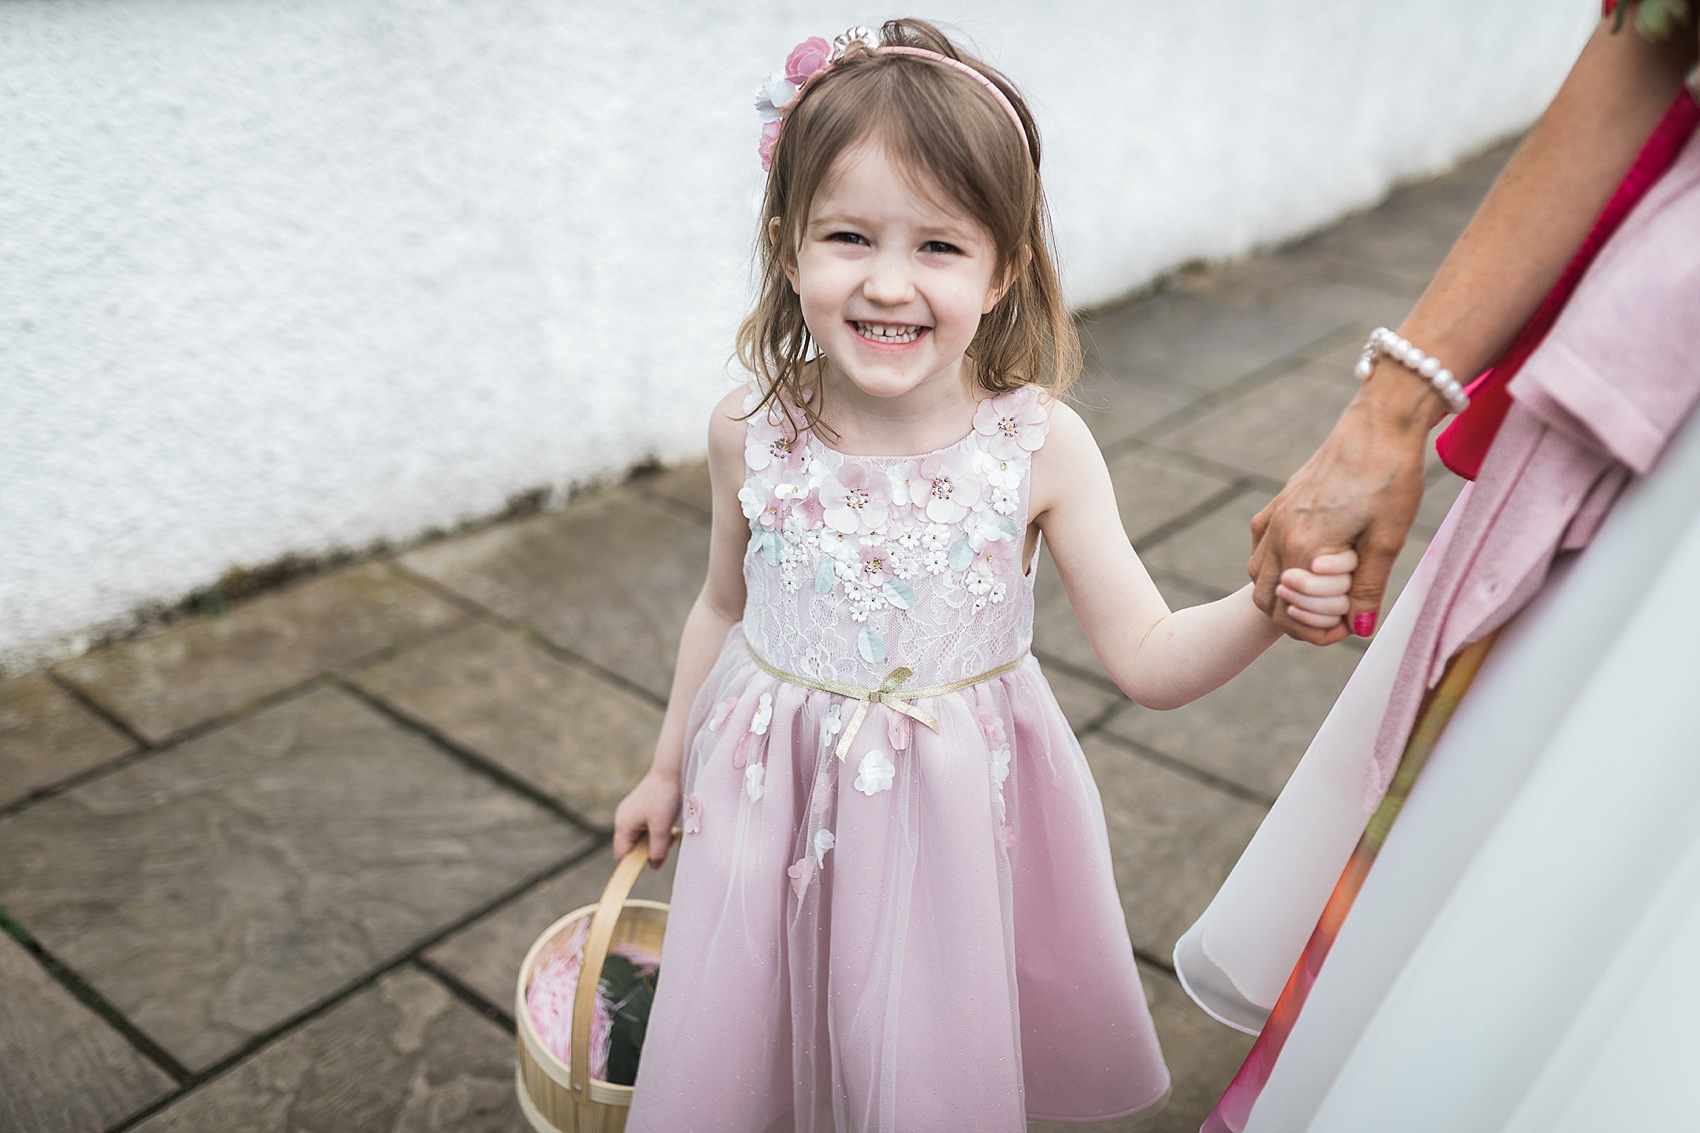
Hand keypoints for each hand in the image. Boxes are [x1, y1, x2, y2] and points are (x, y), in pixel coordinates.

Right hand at [612, 768, 681, 868]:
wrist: (671, 770)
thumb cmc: (664, 797)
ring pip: (641, 838)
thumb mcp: (662, 828)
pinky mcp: (642, 808)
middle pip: (632, 847)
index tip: (650, 866)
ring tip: (670, 833)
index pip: (621, 855)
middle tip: (666, 844)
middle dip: (648, 851)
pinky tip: (670, 825)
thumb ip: (657, 850)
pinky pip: (647, 828)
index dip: (632, 865)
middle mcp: (624, 819)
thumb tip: (654, 866)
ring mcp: (632, 813)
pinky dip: (658, 831)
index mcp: (623, 825)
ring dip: (656, 840)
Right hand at [1249, 390, 1428, 644]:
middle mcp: (1277, 534)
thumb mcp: (1387, 540)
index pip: (1294, 613)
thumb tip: (1358, 628)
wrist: (1381, 424)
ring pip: (1259, 577)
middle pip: (1268, 601)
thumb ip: (1366, 588)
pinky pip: (1261, 549)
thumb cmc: (1389, 478)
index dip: (1322, 631)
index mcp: (1302, 547)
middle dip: (1300, 618)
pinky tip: (1308, 562)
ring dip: (1286, 595)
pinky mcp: (1277, 504)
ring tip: (1326, 593)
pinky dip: (1277, 567)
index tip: (1350, 627)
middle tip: (1338, 616)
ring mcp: (1273, 517)